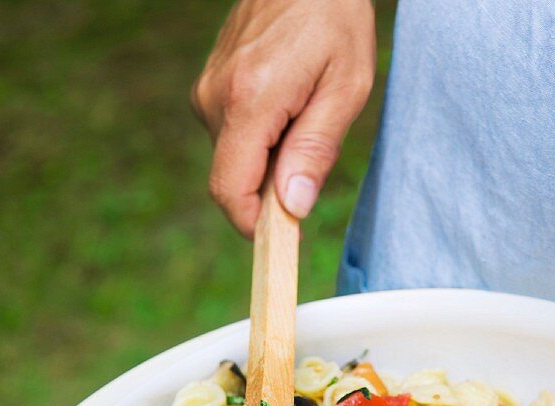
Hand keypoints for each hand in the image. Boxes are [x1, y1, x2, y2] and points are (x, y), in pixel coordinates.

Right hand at [191, 0, 375, 235]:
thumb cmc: (334, 17)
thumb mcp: (346, 85)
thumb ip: (316, 149)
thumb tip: (292, 207)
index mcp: (249, 100)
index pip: (230, 191)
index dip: (254, 226)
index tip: (286, 235)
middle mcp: (216, 98)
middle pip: (234, 179)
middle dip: (271, 186)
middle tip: (313, 146)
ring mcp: (208, 90)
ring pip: (234, 158)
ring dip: (269, 157)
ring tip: (302, 110)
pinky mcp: (209, 86)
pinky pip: (232, 135)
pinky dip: (261, 136)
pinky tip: (286, 100)